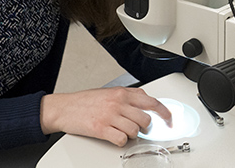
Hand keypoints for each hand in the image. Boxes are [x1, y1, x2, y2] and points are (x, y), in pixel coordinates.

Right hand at [40, 87, 171, 146]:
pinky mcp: (102, 129)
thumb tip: (145, 102)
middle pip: (146, 119)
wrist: (65, 107)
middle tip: (138, 129)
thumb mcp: (109, 92)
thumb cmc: (85, 101)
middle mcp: (118, 102)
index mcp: (121, 92)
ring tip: (122, 131)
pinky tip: (114, 136)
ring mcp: (110, 116)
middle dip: (145, 128)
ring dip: (131, 135)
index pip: (151, 101)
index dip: (164, 112)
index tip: (169, 120)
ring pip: (135, 131)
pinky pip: (122, 140)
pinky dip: (121, 141)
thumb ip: (128, 96)